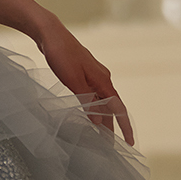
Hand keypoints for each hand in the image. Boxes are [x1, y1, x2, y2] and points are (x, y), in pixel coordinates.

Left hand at [34, 16, 134, 145]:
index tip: (130, 142)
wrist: (50, 33)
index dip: (125, 127)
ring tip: (99, 135)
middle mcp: (102, 78)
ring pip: (101, 101)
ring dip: (102, 118)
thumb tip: (99, 120)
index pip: (118, 108)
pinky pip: (93, 95)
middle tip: (109, 146)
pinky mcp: (84, 74)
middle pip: (110, 107)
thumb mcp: (72, 80)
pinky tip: (88, 114)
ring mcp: (94, 75)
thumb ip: (86, 100)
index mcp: (103, 80)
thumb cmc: (61, 54)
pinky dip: (93, 107)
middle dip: (111, 127)